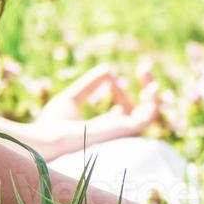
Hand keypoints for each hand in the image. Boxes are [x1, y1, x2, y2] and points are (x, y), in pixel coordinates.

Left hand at [34, 64, 157, 150]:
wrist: (50, 137)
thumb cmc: (54, 123)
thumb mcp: (73, 97)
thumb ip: (89, 85)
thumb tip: (108, 69)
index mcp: (104, 126)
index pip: (123, 110)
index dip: (119, 90)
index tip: (109, 78)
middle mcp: (116, 130)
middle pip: (141, 113)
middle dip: (146, 90)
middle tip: (144, 67)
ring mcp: (121, 131)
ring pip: (149, 115)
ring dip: (153, 94)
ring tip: (147, 71)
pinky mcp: (124, 130)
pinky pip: (148, 118)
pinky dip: (153, 102)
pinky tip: (149, 86)